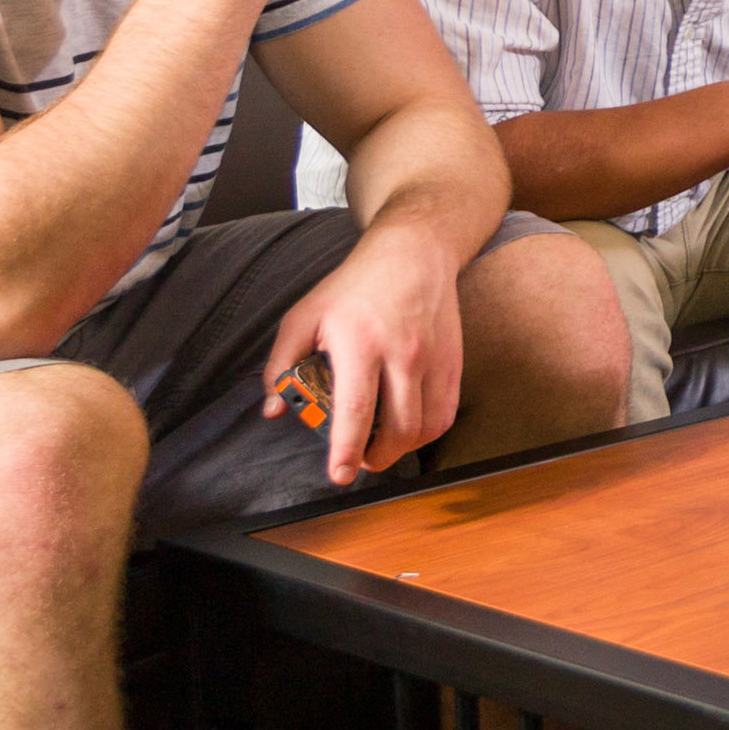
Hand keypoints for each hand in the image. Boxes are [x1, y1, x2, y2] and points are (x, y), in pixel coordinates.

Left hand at [264, 231, 464, 486]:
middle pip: (398, 428)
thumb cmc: (353, 287)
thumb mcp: (305, 316)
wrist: (413, 255)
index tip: (341, 474)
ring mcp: (433, 360)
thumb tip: (275, 410)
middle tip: (359, 460)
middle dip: (377, 457)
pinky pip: (445, 414)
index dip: (348, 449)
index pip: (356, 409)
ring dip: (403, 449)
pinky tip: (408, 429)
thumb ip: (282, 365)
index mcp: (360, 343)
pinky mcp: (453, 363)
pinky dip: (427, 432)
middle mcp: (402, 354)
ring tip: (383, 447)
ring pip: (426, 427)